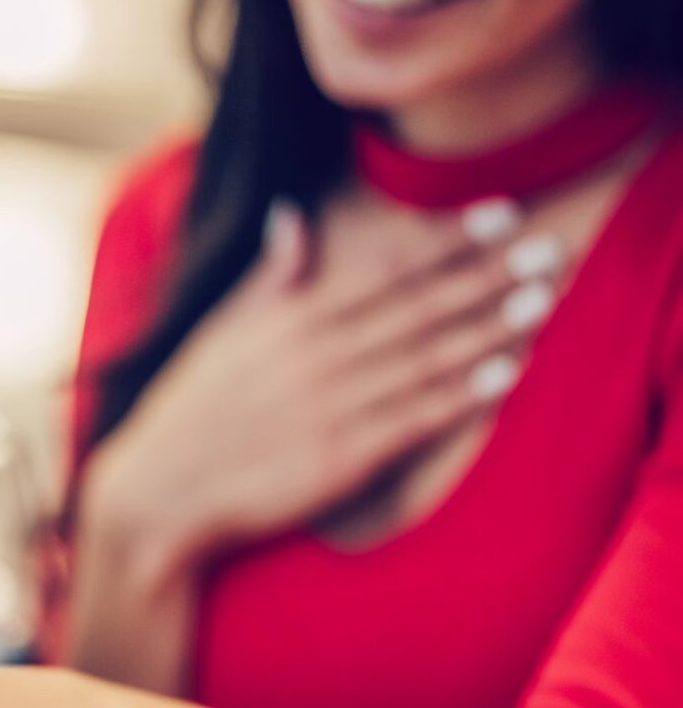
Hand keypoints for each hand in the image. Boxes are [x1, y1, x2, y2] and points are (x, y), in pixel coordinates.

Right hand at [88, 197, 564, 573]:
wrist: (160, 493)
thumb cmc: (192, 409)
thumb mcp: (220, 330)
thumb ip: (269, 276)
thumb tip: (293, 213)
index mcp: (287, 318)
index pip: (383, 267)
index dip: (447, 240)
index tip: (500, 215)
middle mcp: (313, 355)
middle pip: (416, 307)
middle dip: (487, 276)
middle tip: (547, 250)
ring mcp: (329, 407)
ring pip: (424, 359)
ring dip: (487, 330)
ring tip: (540, 302)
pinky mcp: (339, 459)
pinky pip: (413, 421)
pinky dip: (459, 397)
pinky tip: (502, 376)